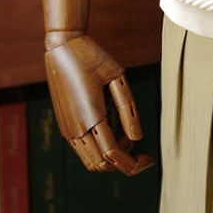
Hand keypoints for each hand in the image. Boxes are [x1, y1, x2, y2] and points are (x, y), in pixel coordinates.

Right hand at [44, 34, 155, 174]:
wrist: (63, 46)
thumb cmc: (93, 58)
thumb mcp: (117, 78)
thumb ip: (128, 110)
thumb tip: (138, 138)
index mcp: (90, 117)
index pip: (112, 154)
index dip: (134, 163)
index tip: (150, 158)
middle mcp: (75, 128)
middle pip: (100, 165)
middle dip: (123, 163)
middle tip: (141, 150)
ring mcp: (67, 128)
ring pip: (89, 161)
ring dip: (111, 157)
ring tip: (126, 137)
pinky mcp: (64, 124)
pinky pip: (83, 150)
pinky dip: (100, 149)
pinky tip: (113, 130)